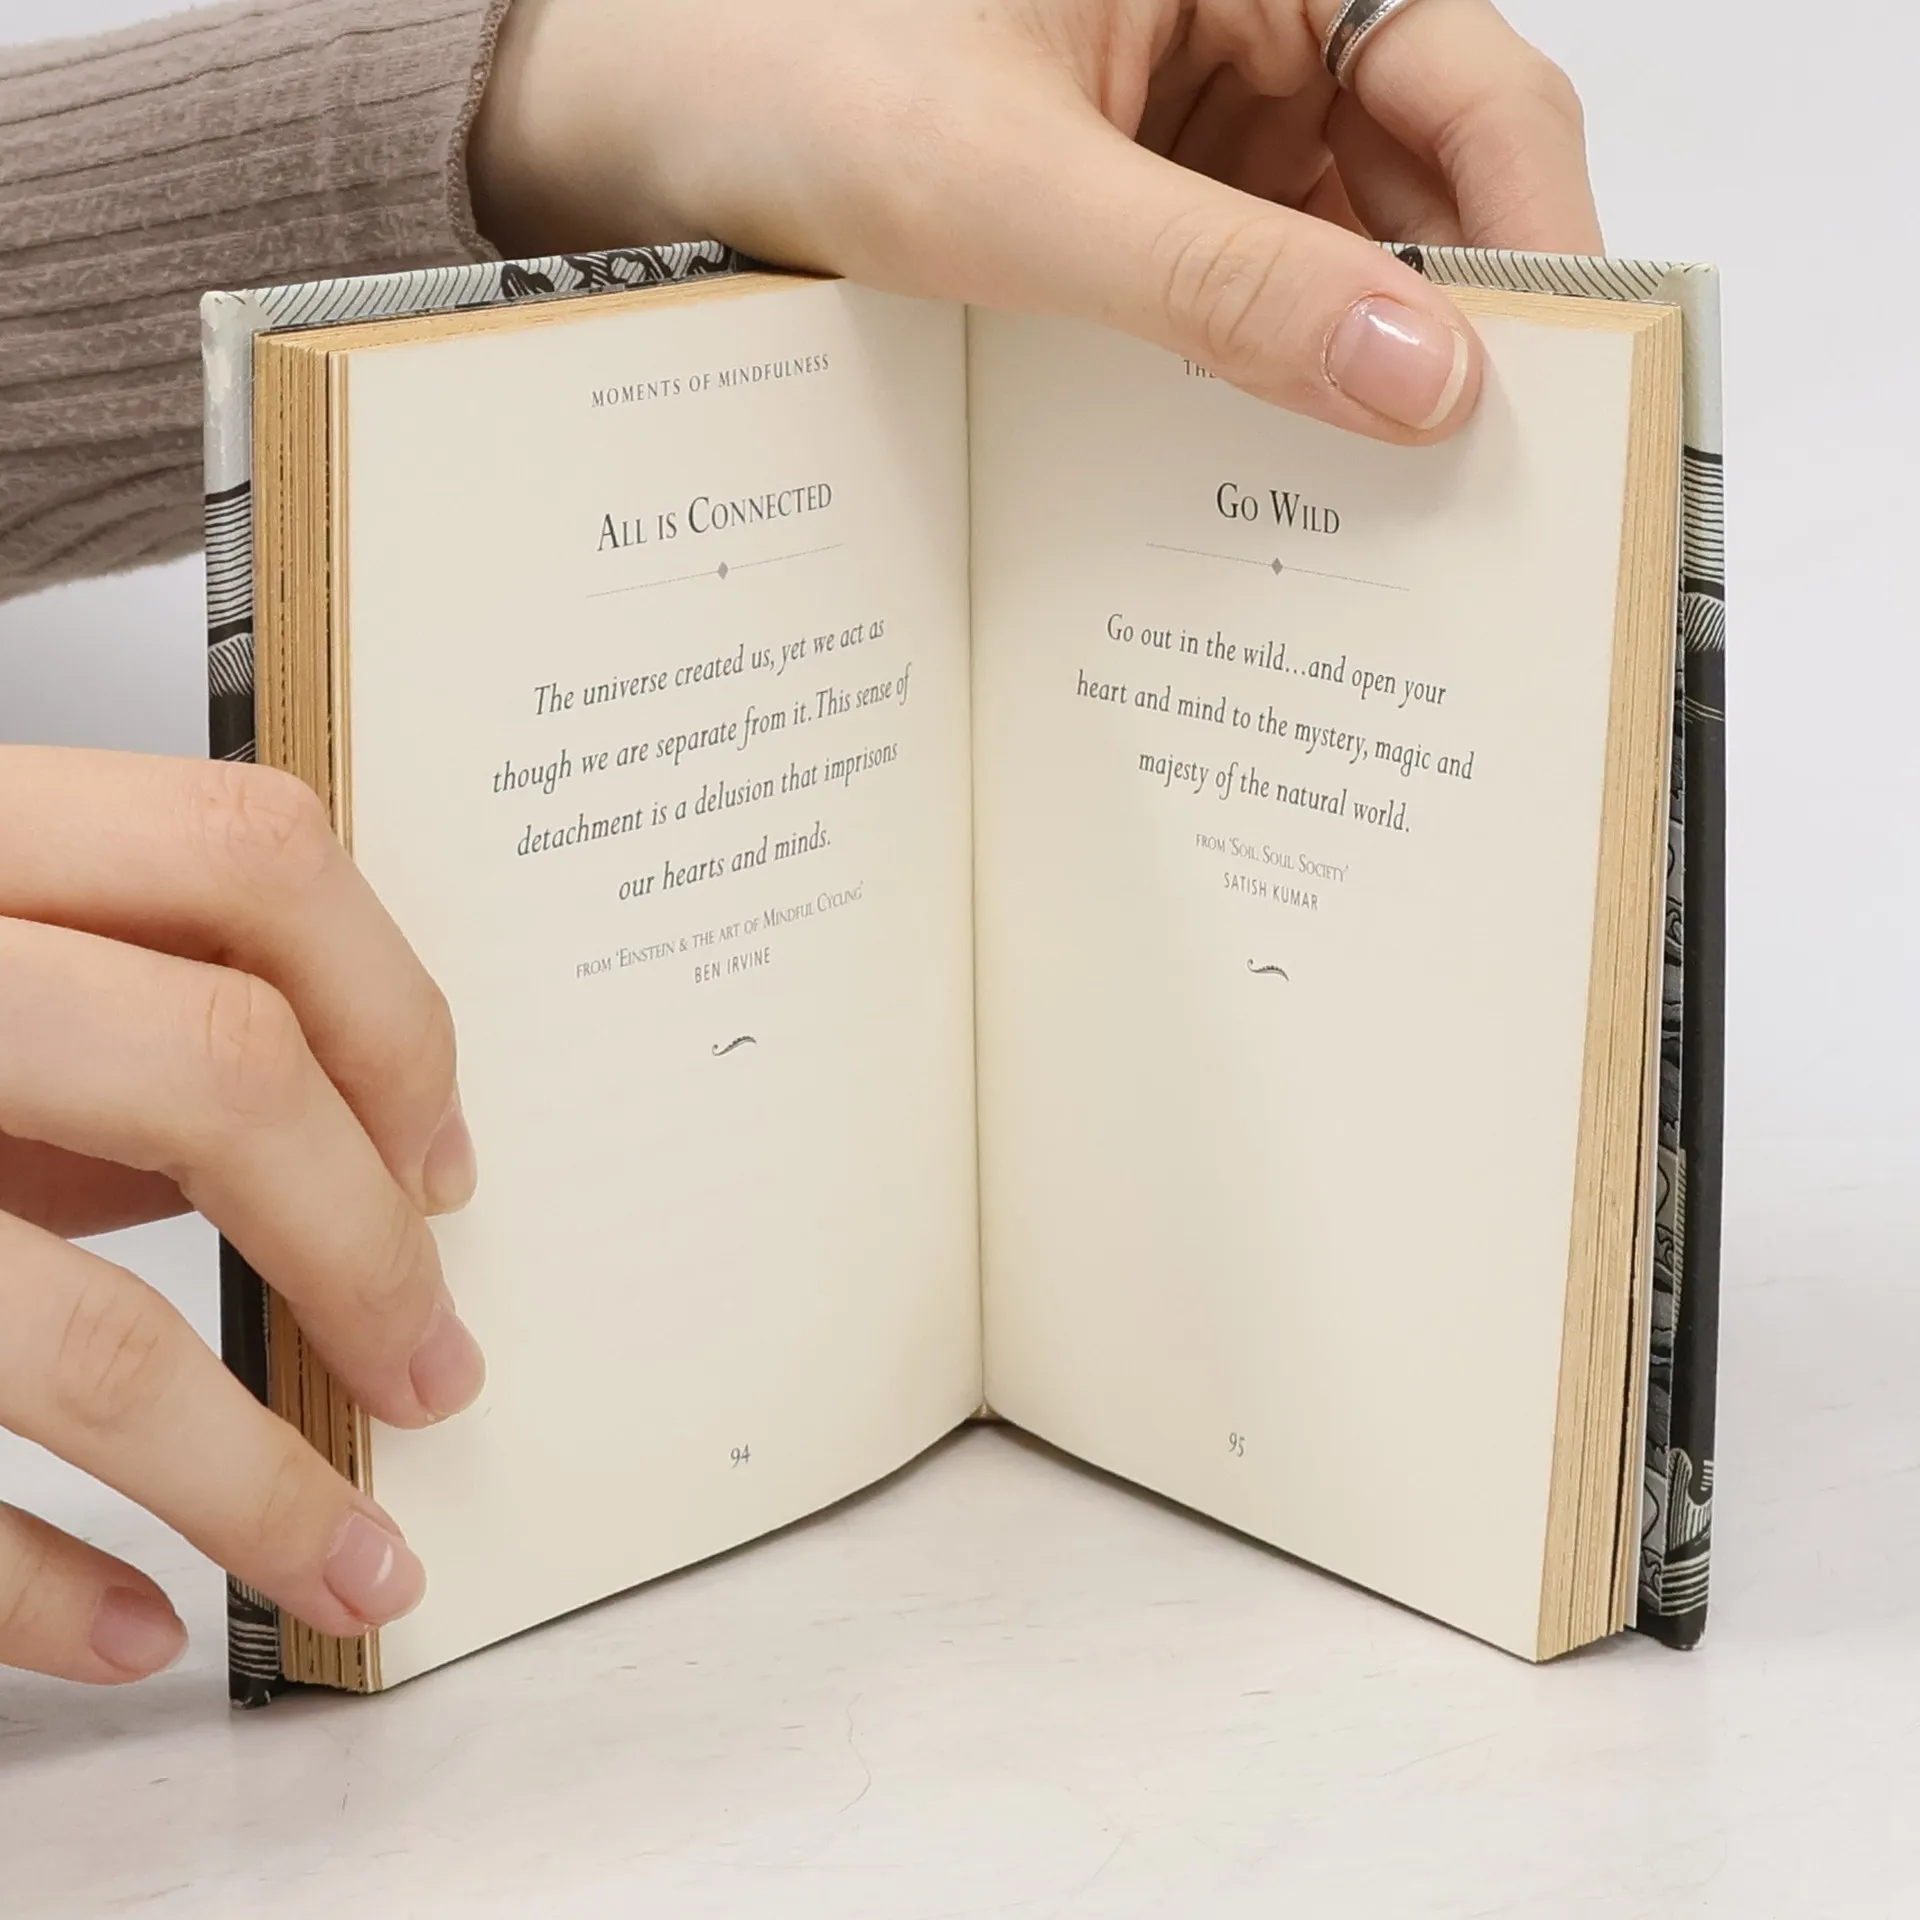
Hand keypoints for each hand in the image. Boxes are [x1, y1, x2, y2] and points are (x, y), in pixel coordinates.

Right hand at [0, 749, 484, 1683]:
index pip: (253, 856)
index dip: (396, 1013)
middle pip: (220, 1070)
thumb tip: (348, 1143)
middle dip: (369, 1247)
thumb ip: (116, 1008)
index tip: (448, 1159)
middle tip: (437, 1365)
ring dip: (258, 1483)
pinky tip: (143, 1623)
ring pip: (83, 1337)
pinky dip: (37, 1592)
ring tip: (359, 1565)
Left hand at [471, 0, 1599, 443]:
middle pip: (1427, 173)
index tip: (1567, 376)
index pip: (1465, 78)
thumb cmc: (789, 77)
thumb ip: (1221, 281)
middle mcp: (1247, 23)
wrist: (642, 121)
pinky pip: (1253, 286)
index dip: (1538, 227)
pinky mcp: (1144, 200)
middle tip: (1493, 475)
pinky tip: (1277, 461)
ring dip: (1365, 363)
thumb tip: (1421, 375)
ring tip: (1390, 500)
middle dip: (1459, 317)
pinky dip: (1273, 372)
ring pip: (1347, 245)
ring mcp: (1199, 120)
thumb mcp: (1016, 190)